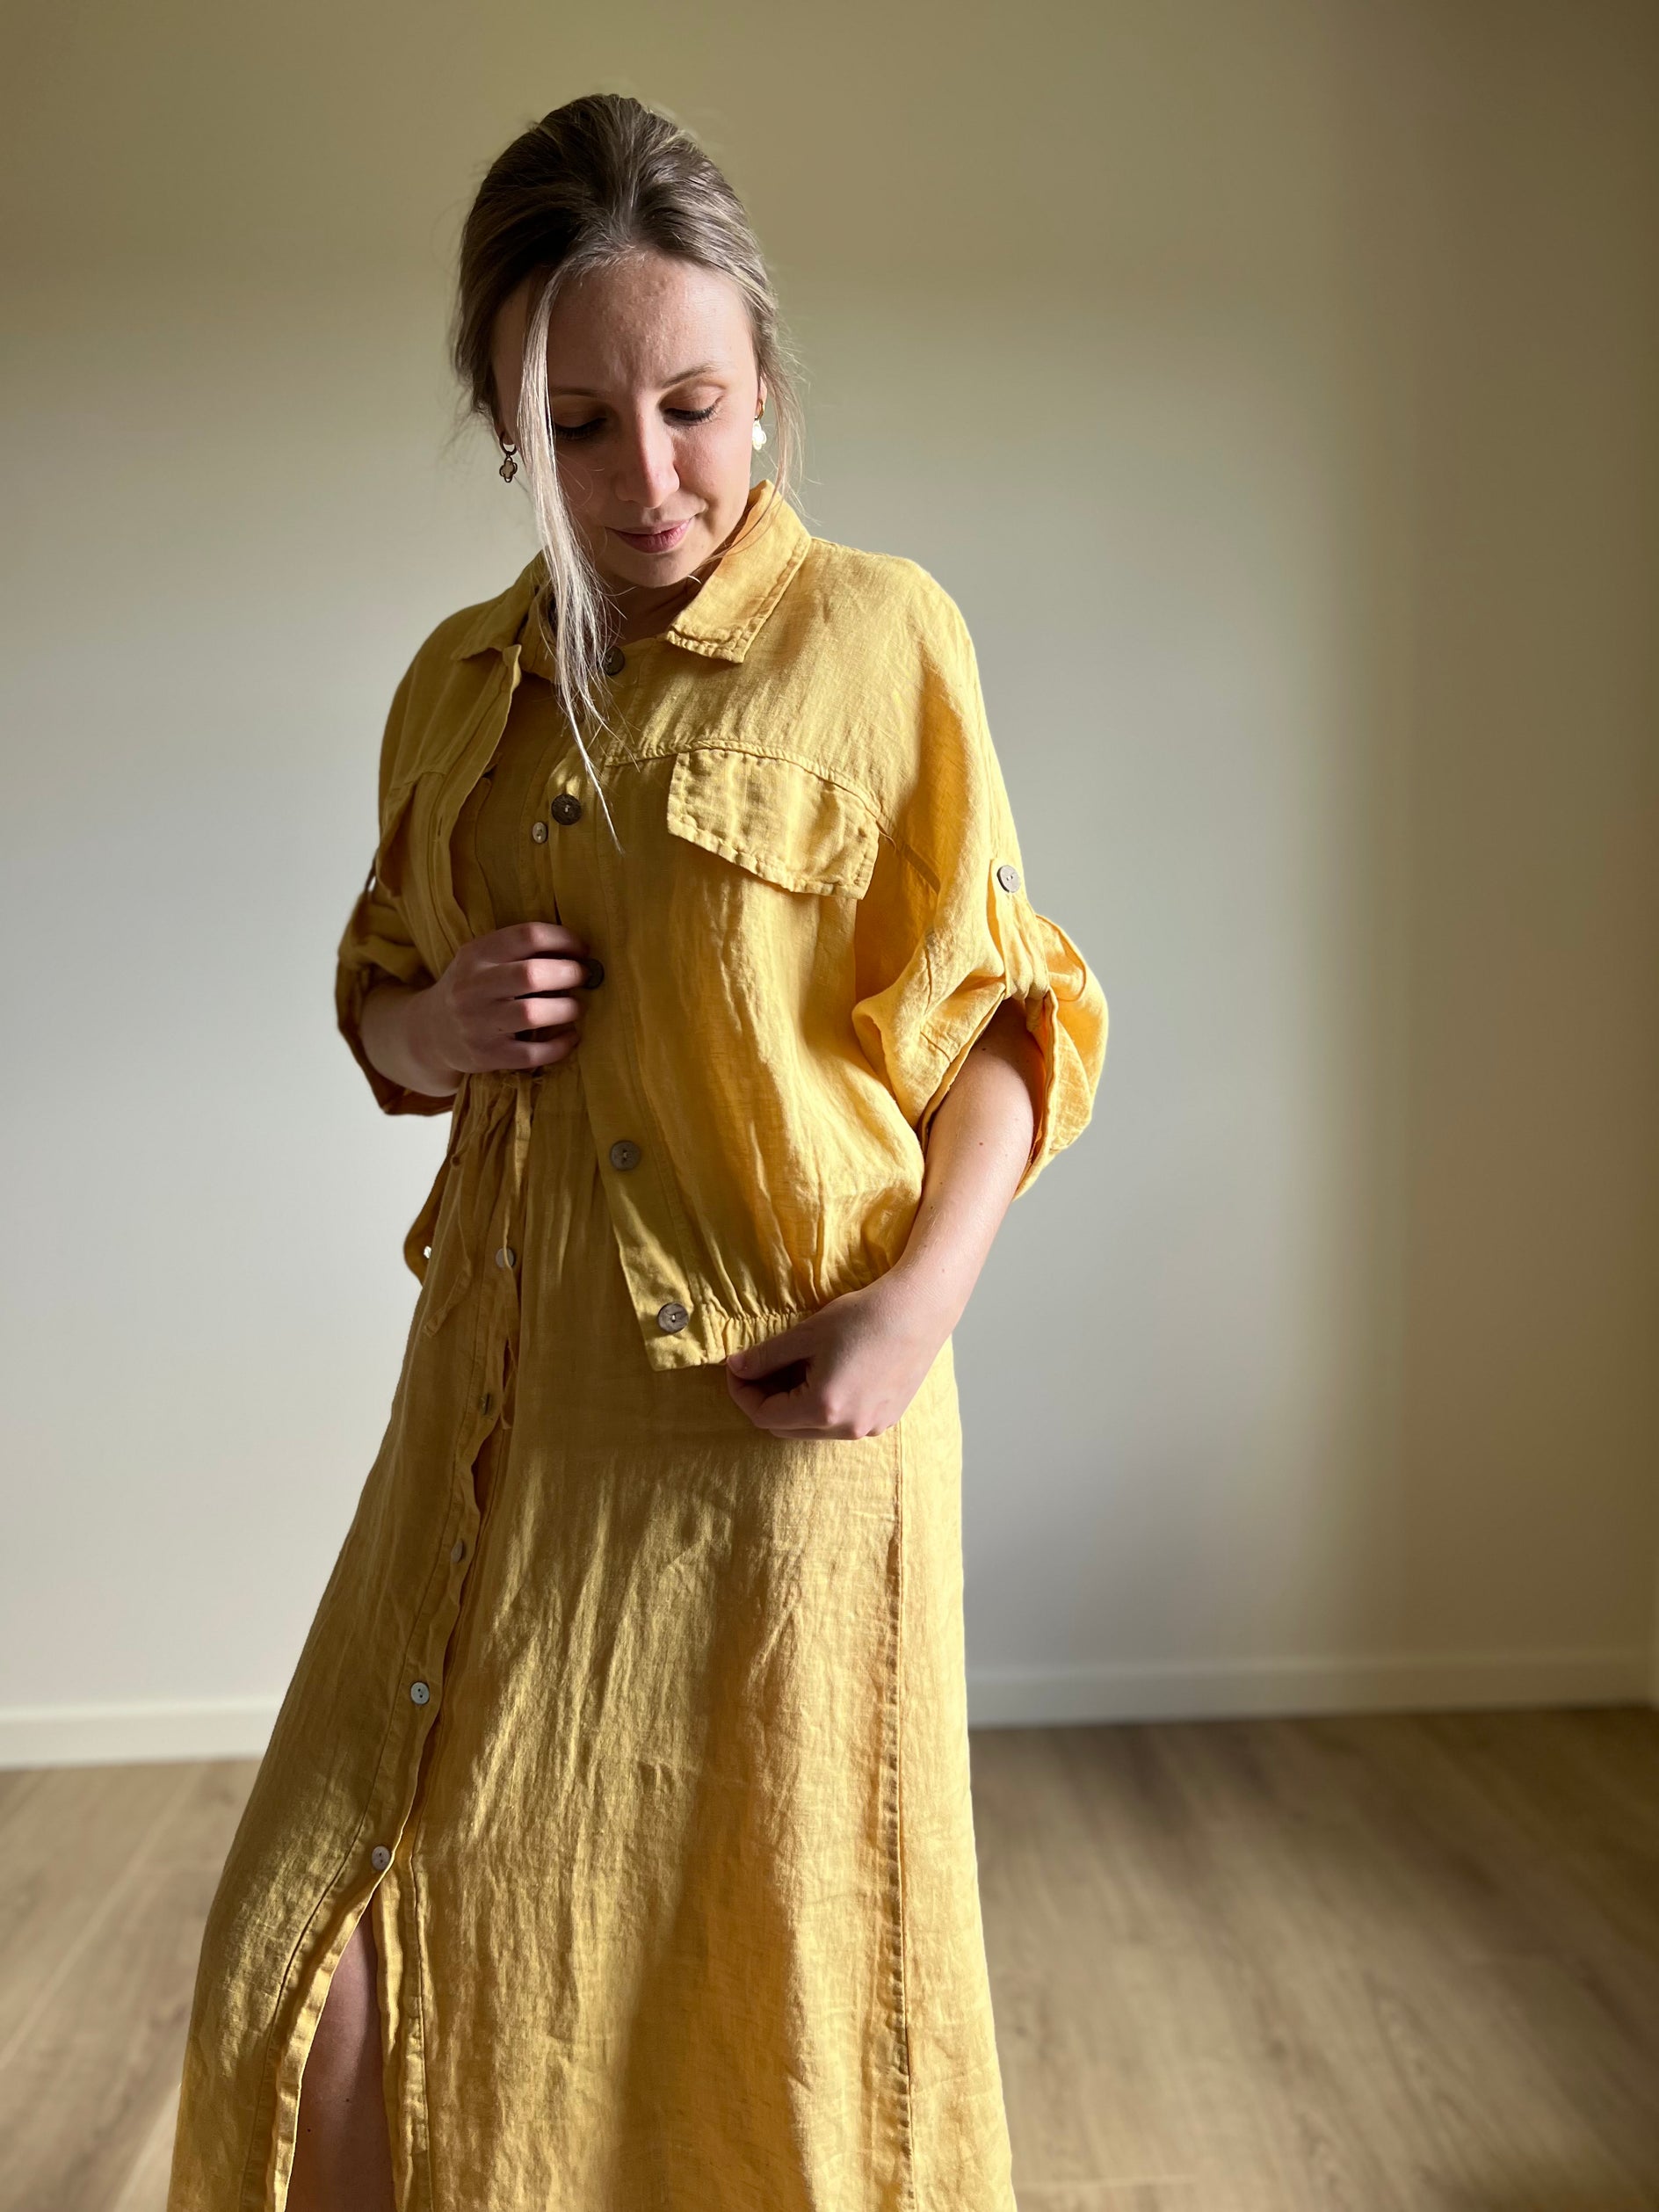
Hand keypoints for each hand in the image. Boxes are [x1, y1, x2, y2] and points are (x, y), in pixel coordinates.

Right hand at [410, 921, 592, 1081]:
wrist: (431, 1032)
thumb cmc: (472, 989)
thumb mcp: (482, 960)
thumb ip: (518, 951)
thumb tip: (578, 950)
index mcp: (475, 954)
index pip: (527, 935)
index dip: (563, 940)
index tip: (582, 949)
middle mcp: (472, 987)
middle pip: (531, 974)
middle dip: (569, 973)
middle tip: (583, 977)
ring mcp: (477, 1024)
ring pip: (532, 1014)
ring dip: (567, 1009)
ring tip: (576, 1008)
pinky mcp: (486, 1056)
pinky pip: (532, 1054)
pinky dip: (560, 1046)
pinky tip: (570, 1037)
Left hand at [724, 1265, 952, 1438]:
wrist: (920, 1310)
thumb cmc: (864, 1316)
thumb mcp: (806, 1333)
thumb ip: (766, 1356)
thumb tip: (736, 1367)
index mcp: (823, 1408)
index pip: (764, 1416)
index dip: (743, 1392)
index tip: (737, 1368)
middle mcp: (847, 1428)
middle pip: (786, 1428)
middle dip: (767, 1401)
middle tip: (759, 1368)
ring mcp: (869, 1427)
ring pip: (814, 1429)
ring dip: (795, 1406)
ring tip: (795, 1369)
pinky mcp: (886, 1419)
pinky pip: (842, 1424)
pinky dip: (824, 1407)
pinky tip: (828, 1375)